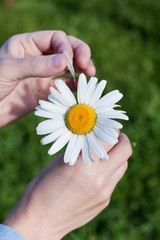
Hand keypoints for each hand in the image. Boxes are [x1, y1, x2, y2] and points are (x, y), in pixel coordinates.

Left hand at [0, 30, 95, 126]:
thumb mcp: (8, 69)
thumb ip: (36, 65)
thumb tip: (65, 61)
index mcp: (28, 45)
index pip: (56, 38)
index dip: (67, 47)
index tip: (70, 61)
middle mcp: (39, 58)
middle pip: (66, 51)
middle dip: (80, 55)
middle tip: (88, 66)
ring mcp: (44, 76)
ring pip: (68, 69)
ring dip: (81, 71)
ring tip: (91, 76)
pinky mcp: (45, 92)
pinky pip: (64, 87)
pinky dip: (75, 87)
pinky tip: (82, 88)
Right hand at [3, 133, 131, 239]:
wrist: (40, 220)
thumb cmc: (42, 187)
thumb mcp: (60, 162)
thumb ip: (81, 151)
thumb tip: (94, 140)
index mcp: (85, 164)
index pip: (110, 137)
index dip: (110, 127)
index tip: (107, 124)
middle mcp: (100, 178)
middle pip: (125, 151)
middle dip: (121, 139)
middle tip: (114, 135)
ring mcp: (104, 192)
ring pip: (122, 165)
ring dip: (118, 155)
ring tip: (106, 151)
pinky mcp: (104, 201)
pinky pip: (114, 180)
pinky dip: (110, 170)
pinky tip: (97, 170)